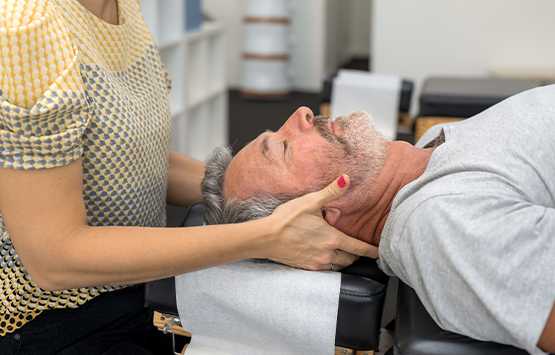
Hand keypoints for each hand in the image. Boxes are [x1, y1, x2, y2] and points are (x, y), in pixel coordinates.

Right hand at [264, 175, 378, 270]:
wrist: (265, 238)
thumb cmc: (286, 219)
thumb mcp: (310, 201)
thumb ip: (331, 191)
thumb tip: (346, 178)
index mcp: (332, 239)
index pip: (359, 248)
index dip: (371, 251)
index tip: (380, 253)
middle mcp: (327, 254)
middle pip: (350, 259)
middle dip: (357, 255)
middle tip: (360, 250)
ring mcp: (316, 263)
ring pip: (338, 265)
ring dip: (343, 260)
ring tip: (344, 253)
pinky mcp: (305, 268)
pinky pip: (324, 269)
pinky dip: (329, 264)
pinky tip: (324, 256)